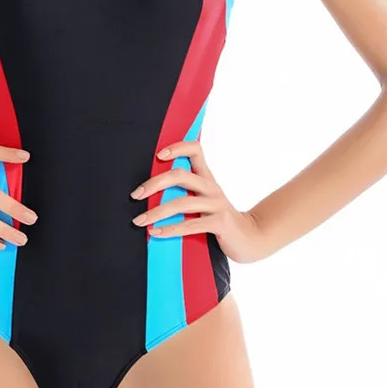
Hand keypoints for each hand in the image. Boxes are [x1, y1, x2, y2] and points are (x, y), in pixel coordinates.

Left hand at [130, 140, 265, 264]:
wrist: (251, 240)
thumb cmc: (220, 221)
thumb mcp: (206, 202)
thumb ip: (187, 194)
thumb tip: (152, 193)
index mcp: (207, 179)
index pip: (195, 150)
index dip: (177, 148)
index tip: (158, 155)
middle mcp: (212, 188)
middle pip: (180, 175)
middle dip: (154, 184)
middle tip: (136, 195)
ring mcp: (217, 205)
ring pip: (181, 203)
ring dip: (156, 212)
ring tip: (139, 220)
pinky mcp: (220, 223)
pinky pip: (190, 225)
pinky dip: (170, 229)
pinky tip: (155, 233)